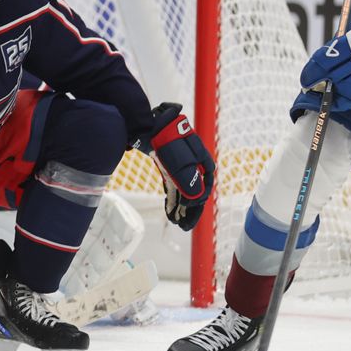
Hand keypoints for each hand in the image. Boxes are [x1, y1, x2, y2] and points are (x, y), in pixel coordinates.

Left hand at [138, 103, 214, 230]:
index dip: (201, 197)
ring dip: (182, 206)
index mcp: (199, 157)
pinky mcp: (166, 166)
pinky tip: (170, 212)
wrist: (143, 125)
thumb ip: (188, 180)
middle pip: (196, 188)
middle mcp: (191, 162)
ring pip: (184, 189)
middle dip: (191, 208)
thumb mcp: (178, 161)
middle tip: (185, 226)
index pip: (206, 181)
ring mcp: (178, 164)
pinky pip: (173, 186)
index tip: (191, 210)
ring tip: (178, 223)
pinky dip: (172, 199)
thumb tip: (195, 199)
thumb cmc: (163, 139)